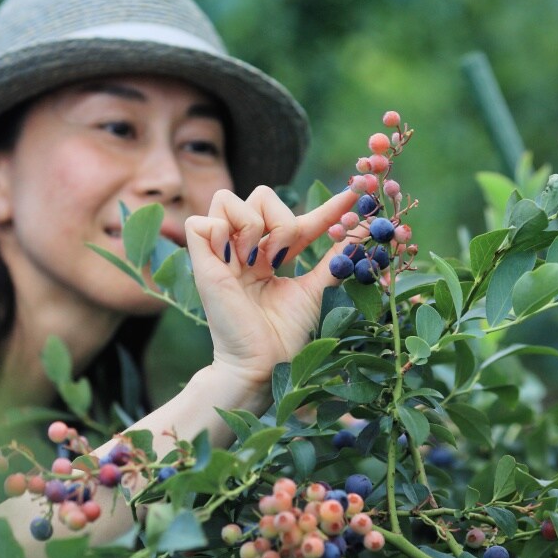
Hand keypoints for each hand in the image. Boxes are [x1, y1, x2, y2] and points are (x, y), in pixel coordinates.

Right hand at [183, 185, 359, 390]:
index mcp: (267, 257)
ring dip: (251, 225)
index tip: (354, 197)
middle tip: (282, 257)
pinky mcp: (201, 265)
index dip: (325, 208)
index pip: (296, 219)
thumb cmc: (286, 334)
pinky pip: (200, 223)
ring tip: (257, 260)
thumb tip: (357, 232)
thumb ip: (333, 259)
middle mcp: (243, 250)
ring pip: (226, 200)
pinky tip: (235, 260)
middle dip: (280, 219)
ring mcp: (221, 255)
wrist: (263, 362)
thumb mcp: (316, 289)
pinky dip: (220, 232)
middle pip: (258, 195)